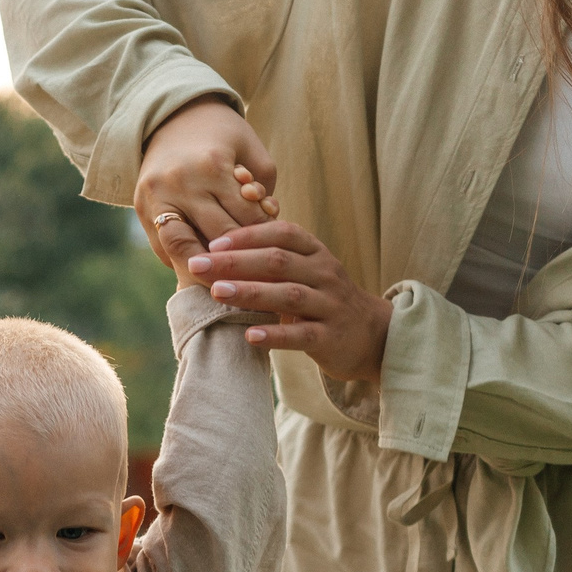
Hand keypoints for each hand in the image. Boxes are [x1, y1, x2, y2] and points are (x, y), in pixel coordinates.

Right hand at [135, 97, 278, 276]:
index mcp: (211, 167)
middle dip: (241, 257)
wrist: (171, 118)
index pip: (246, 219)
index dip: (265, 238)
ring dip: (208, 270)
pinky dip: (185, 262)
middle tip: (258, 274)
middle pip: (218, 238)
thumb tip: (263, 233)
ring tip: (227, 282)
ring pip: (185, 251)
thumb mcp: (251, 150)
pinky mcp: (141, 211)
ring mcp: (156, 199)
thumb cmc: (221, 136)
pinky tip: (203, 269)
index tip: (276, 252)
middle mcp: (180, 184)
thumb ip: (263, 189)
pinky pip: (165, 250)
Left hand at [189, 219, 395, 383]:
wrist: (372, 336)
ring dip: (250, 292)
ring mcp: (330, 305)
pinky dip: (275, 335)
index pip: (282, 234)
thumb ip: (272, 261)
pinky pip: (302, 335)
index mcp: (315, 253)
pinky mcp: (331, 337)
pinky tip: (249, 336)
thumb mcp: (305, 272)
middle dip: (236, 262)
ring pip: (289, 295)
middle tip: (199, 265)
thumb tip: (218, 251)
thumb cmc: (323, 300)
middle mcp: (324, 274)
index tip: (213, 243)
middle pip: (278, 261)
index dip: (248, 235)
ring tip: (217, 292)